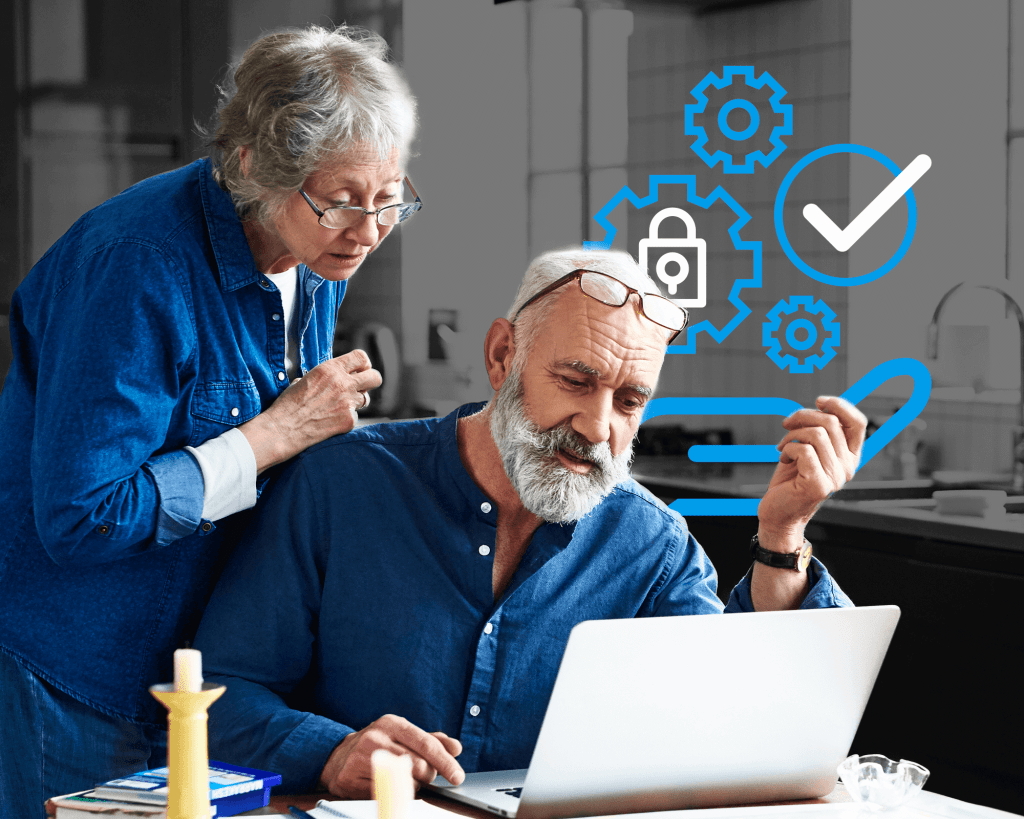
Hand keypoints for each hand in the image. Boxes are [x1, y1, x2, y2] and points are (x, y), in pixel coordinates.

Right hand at [240, 350, 381, 472]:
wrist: (282, 428)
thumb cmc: (289, 404)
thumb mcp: (305, 379)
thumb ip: (326, 376)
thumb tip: (336, 377)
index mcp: (330, 369)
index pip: (360, 357)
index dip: (363, 364)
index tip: (360, 369)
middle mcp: (343, 383)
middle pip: (375, 377)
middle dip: (370, 381)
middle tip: (362, 386)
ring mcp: (348, 402)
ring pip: (365, 399)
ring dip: (355, 402)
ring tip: (337, 407)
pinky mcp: (349, 420)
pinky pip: (355, 416)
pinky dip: (346, 419)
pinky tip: (330, 421)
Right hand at [319, 714, 464, 798]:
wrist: (338, 756)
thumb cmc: (378, 744)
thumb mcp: (403, 735)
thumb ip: (431, 740)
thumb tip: (456, 748)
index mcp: (392, 723)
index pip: (426, 744)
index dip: (445, 762)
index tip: (457, 777)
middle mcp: (376, 737)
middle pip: (418, 765)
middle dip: (428, 775)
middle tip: (425, 776)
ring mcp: (361, 758)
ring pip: (403, 781)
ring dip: (412, 786)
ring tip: (404, 778)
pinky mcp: (350, 779)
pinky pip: (384, 794)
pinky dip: (391, 793)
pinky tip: (386, 784)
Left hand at [758, 395, 866, 543]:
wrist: (779, 514)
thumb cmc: (790, 480)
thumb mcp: (808, 450)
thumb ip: (819, 432)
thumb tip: (821, 405)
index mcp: (849, 457)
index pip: (858, 423)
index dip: (840, 405)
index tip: (818, 401)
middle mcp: (847, 467)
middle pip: (831, 423)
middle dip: (803, 416)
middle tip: (787, 425)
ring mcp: (835, 478)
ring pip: (816, 434)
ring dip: (792, 435)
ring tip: (783, 447)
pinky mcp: (818, 485)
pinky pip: (803, 450)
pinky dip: (787, 449)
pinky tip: (782, 459)